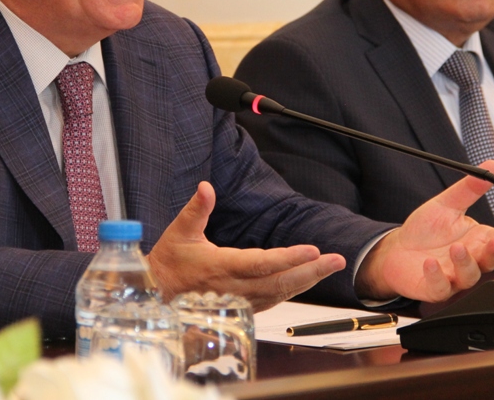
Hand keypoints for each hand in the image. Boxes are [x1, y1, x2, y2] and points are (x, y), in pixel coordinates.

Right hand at [148, 182, 345, 311]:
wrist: (157, 294)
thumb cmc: (169, 262)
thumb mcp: (179, 230)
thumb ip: (196, 208)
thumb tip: (206, 187)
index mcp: (221, 267)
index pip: (261, 264)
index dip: (288, 258)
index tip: (313, 250)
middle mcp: (234, 288)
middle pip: (279, 283)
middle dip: (311, 272)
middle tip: (337, 260)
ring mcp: (239, 301)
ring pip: (279, 294)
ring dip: (307, 281)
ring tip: (329, 267)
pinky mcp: (241, 307)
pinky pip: (272, 300)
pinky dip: (292, 290)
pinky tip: (306, 279)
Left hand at [355, 160, 493, 301]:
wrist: (396, 250)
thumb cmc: (425, 230)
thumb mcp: (446, 204)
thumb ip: (469, 189)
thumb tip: (491, 166)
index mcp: (477, 240)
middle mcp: (470, 260)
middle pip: (490, 261)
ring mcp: (453, 276)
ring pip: (468, 276)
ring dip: (465, 263)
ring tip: (456, 248)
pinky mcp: (434, 288)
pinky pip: (439, 287)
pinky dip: (437, 276)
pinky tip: (430, 264)